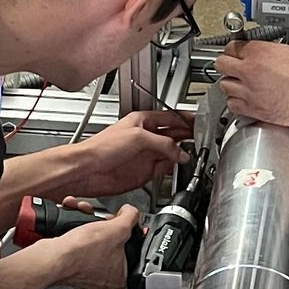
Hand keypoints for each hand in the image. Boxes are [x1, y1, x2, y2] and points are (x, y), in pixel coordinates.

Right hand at [36, 204, 141, 288]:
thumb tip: (132, 212)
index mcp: (120, 275)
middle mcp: (103, 276)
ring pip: (92, 237)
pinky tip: (71, 216)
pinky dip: (74, 225)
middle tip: (99, 216)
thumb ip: (130, 217)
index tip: (121, 220)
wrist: (51, 258)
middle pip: (110, 239)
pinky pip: (77, 240)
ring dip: (86, 219)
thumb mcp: (117, 228)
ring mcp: (85, 269)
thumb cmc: (81, 253)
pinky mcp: (70, 261)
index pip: (131, 247)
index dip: (126, 229)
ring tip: (82, 211)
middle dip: (102, 220)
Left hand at [67, 110, 192, 194]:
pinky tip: (179, 165)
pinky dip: (174, 167)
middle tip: (201, 139)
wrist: (87, 170)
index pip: (170, 117)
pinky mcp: (145, 171)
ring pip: (171, 152)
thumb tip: (181, 151)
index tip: (199, 123)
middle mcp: (145, 136)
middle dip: (188, 136)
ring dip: (182, 153)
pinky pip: (165, 167)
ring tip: (193, 152)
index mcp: (142, 121)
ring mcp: (145, 154)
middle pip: (174, 135)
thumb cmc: (101, 147)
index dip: (185, 120)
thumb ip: (163, 143)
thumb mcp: (138, 137)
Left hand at [217, 40, 288, 129]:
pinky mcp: (253, 109)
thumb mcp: (287, 51)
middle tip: (233, 66)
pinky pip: (232, 104)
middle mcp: (250, 71)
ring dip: (231, 83)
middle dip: (227, 64)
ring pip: (224, 85)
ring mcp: (249, 92)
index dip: (234, 50)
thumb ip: (265, 51)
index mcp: (258, 53)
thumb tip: (256, 52)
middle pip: (221, 64)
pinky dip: (236, 101)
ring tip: (241, 83)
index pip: (231, 47)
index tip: (236, 52)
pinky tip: (245, 98)